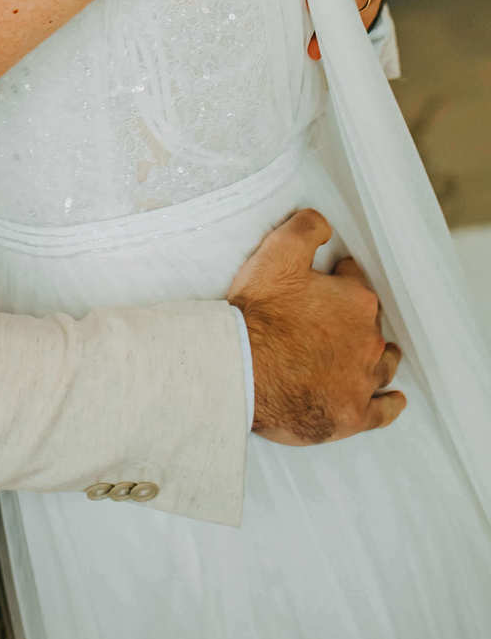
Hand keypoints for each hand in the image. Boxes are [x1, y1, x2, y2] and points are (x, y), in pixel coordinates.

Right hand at [228, 209, 404, 443]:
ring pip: (382, 365)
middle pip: (369, 324)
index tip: (326, 279)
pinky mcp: (352, 414)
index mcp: (356, 301)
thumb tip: (325, 224)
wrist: (243, 368)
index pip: (355, 280)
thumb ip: (306, 228)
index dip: (338, 277)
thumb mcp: (278, 252)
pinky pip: (381, 410)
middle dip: (354, 318)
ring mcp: (361, 380)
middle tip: (329, 318)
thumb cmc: (261, 312)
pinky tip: (395, 399)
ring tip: (375, 354)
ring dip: (380, 357)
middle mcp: (368, 341)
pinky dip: (390, 404)